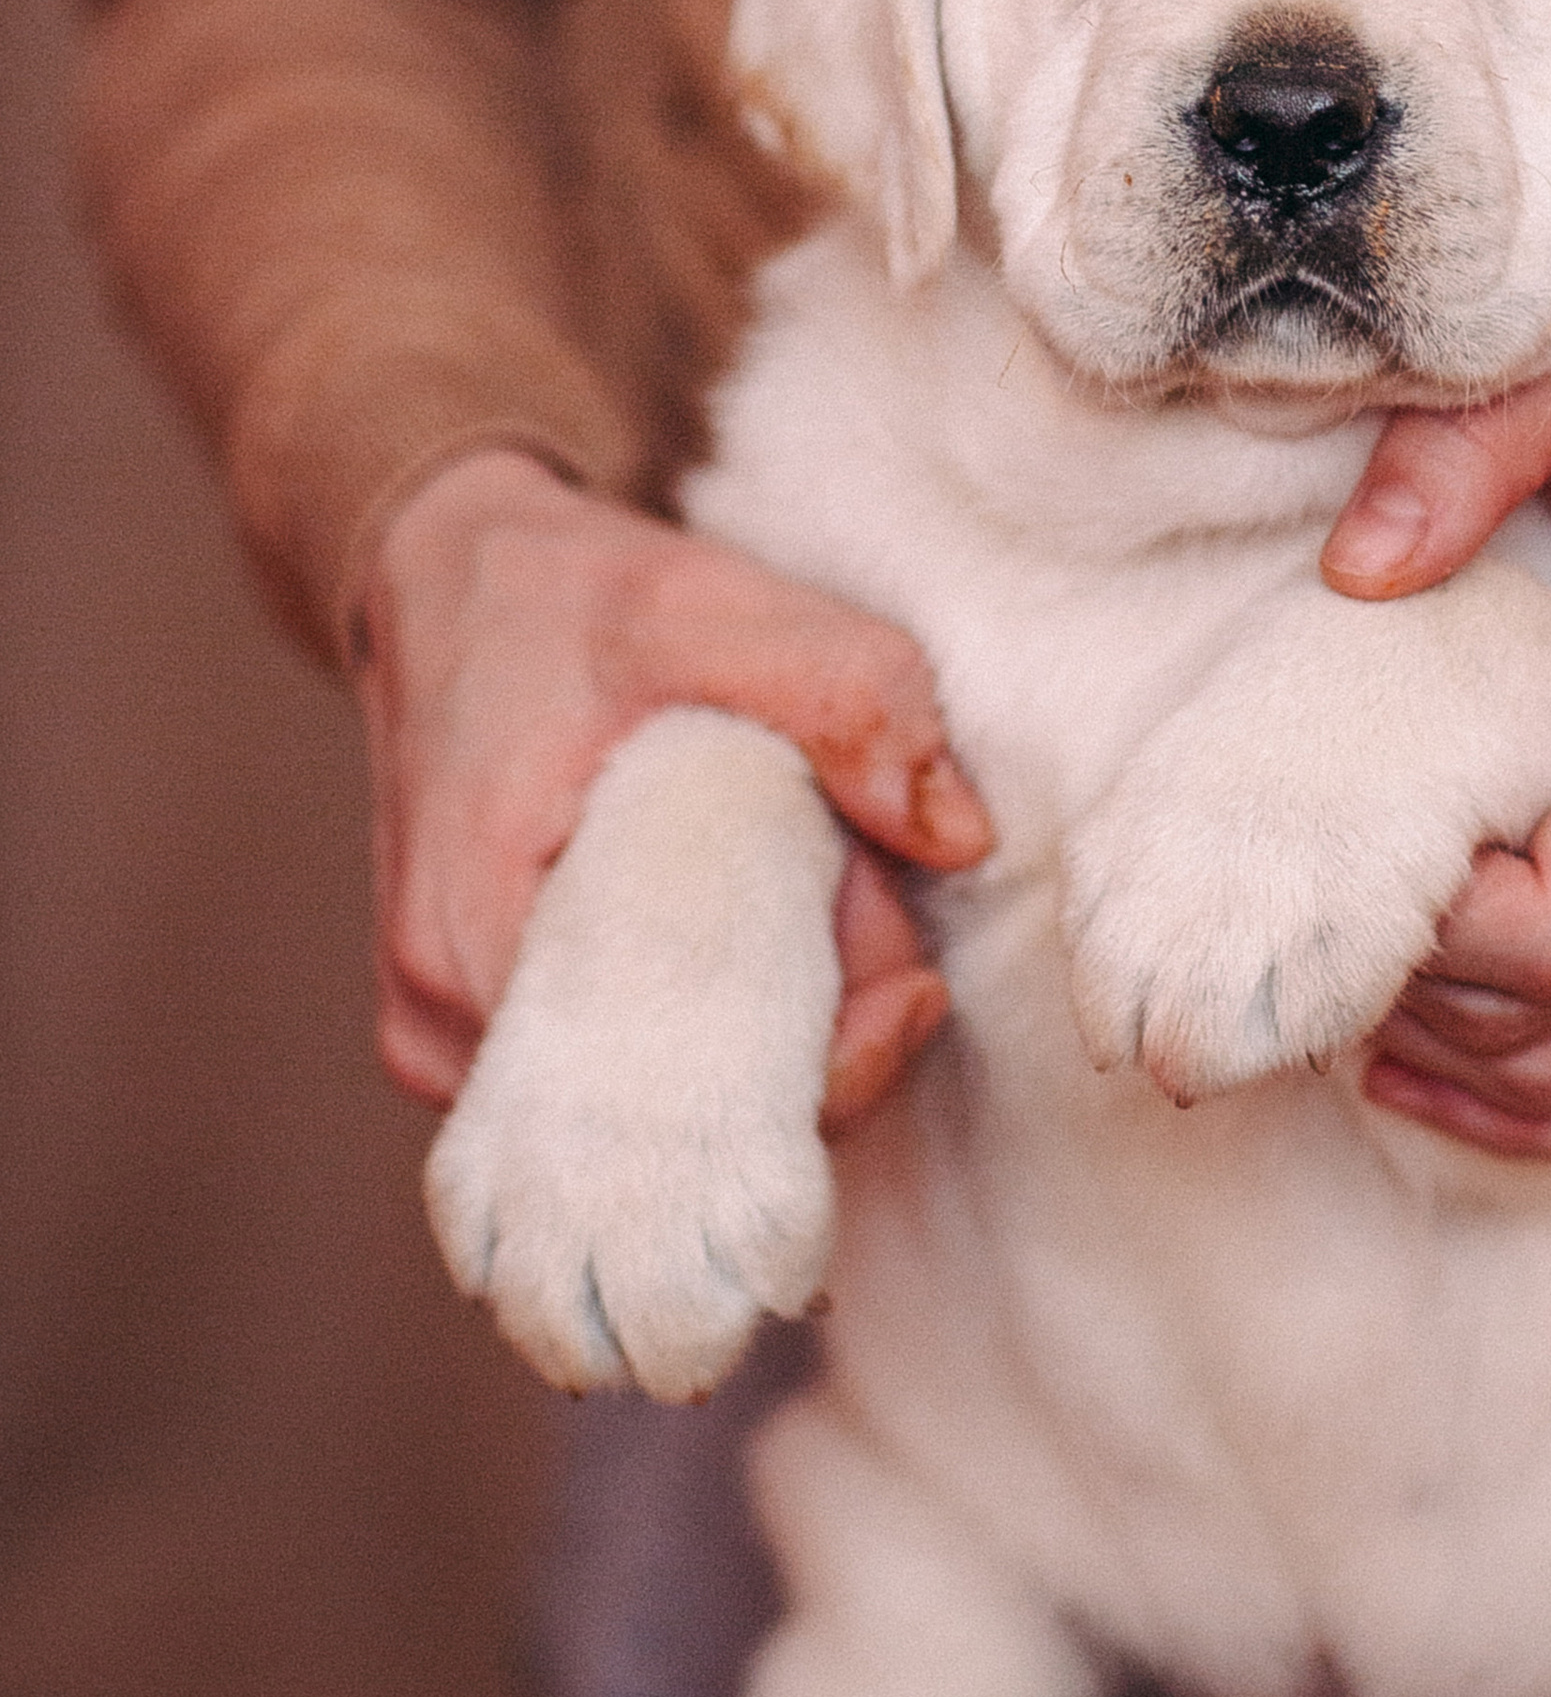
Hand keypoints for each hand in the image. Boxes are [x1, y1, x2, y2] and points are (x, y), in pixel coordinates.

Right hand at [356, 447, 989, 1123]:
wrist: (451, 583)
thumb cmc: (570, 598)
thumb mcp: (714, 606)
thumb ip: (849, 698)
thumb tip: (960, 839)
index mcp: (473, 938)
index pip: (676, 1097)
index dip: (826, 1061)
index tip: (915, 983)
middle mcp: (444, 1026)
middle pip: (681, 1113)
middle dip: (810, 1027)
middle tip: (865, 899)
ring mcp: (451, 1044)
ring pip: (663, 1098)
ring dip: (770, 1016)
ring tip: (808, 886)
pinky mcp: (478, 1035)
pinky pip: (629, 1072)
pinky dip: (715, 1010)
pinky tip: (752, 915)